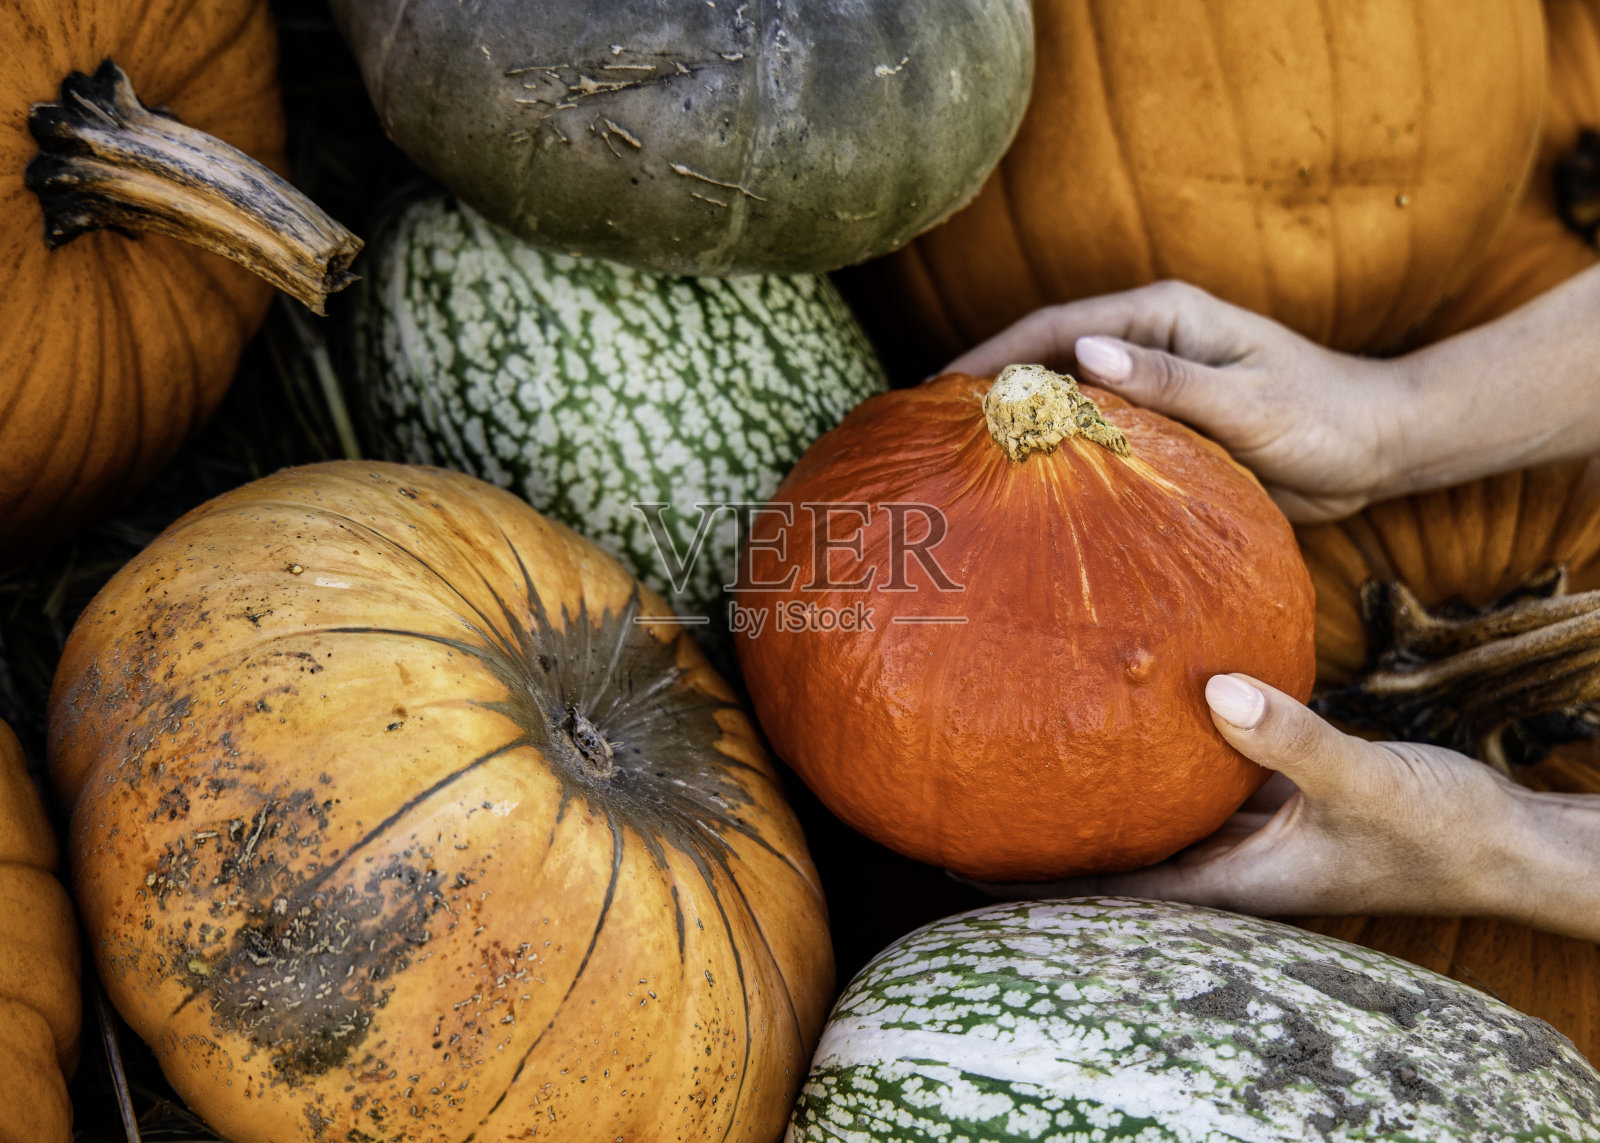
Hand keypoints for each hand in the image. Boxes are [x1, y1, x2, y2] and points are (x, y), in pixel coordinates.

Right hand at [945, 282, 1413, 522]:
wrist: (1377, 448)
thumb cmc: (1323, 416)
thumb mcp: (1246, 400)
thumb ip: (1169, 380)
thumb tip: (1084, 352)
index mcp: (1163, 315)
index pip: (1057, 326)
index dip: (994, 353)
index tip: (940, 388)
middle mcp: (1149, 342)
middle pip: (1049, 357)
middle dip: (992, 388)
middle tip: (933, 433)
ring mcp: (1153, 384)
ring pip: (1069, 399)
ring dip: (1022, 424)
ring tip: (962, 463)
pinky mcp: (1164, 426)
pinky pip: (1098, 437)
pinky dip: (1060, 455)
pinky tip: (1029, 489)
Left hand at [965, 673, 1584, 929]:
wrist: (1503, 839)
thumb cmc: (1442, 829)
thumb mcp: (1366, 780)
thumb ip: (1294, 739)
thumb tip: (1219, 692)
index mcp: (1239, 883)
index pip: (1116, 893)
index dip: (1042, 881)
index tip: (966, 860)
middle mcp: (1230, 864)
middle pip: (1120, 858)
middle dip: (1051, 837)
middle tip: (968, 799)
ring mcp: (1249, 833)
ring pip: (1155, 817)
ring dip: (1100, 795)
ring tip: (1026, 756)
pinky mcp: (1272, 799)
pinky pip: (1198, 780)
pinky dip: (1160, 755)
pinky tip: (1129, 715)